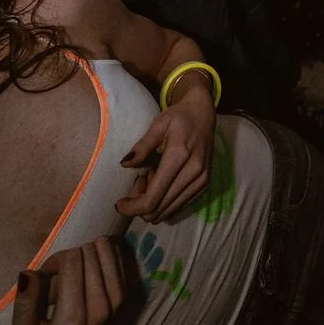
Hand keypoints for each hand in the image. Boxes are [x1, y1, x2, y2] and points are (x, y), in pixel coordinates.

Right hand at [0, 240, 128, 324]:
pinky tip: (94, 268)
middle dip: (71, 257)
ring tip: (71, 275)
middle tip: (54, 281)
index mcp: (72, 321)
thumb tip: (31, 270)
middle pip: (94, 255)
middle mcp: (99, 314)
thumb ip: (26, 305)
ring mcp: (113, 315)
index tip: (42, 278)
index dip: (55, 260)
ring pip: (112, 260)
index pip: (74, 261)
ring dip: (91, 257)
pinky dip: (111, 262)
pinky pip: (123, 276)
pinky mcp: (119, 317)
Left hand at [115, 77, 214, 220]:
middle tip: (137, 180)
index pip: (152, 198)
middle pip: (158, 209)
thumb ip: (142, 147)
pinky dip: (164, 201)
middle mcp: (194, 174)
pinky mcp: (204, 185)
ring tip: (150, 178)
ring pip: (168, 211)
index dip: (132, 207)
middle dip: (140, 204)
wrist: (204, 113)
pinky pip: (178, 207)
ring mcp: (202, 181)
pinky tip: (162, 181)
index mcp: (179, 157)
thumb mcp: (158, 125)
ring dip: (153, 203)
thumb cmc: (179, 117)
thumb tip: (124, 165)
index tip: (119, 203)